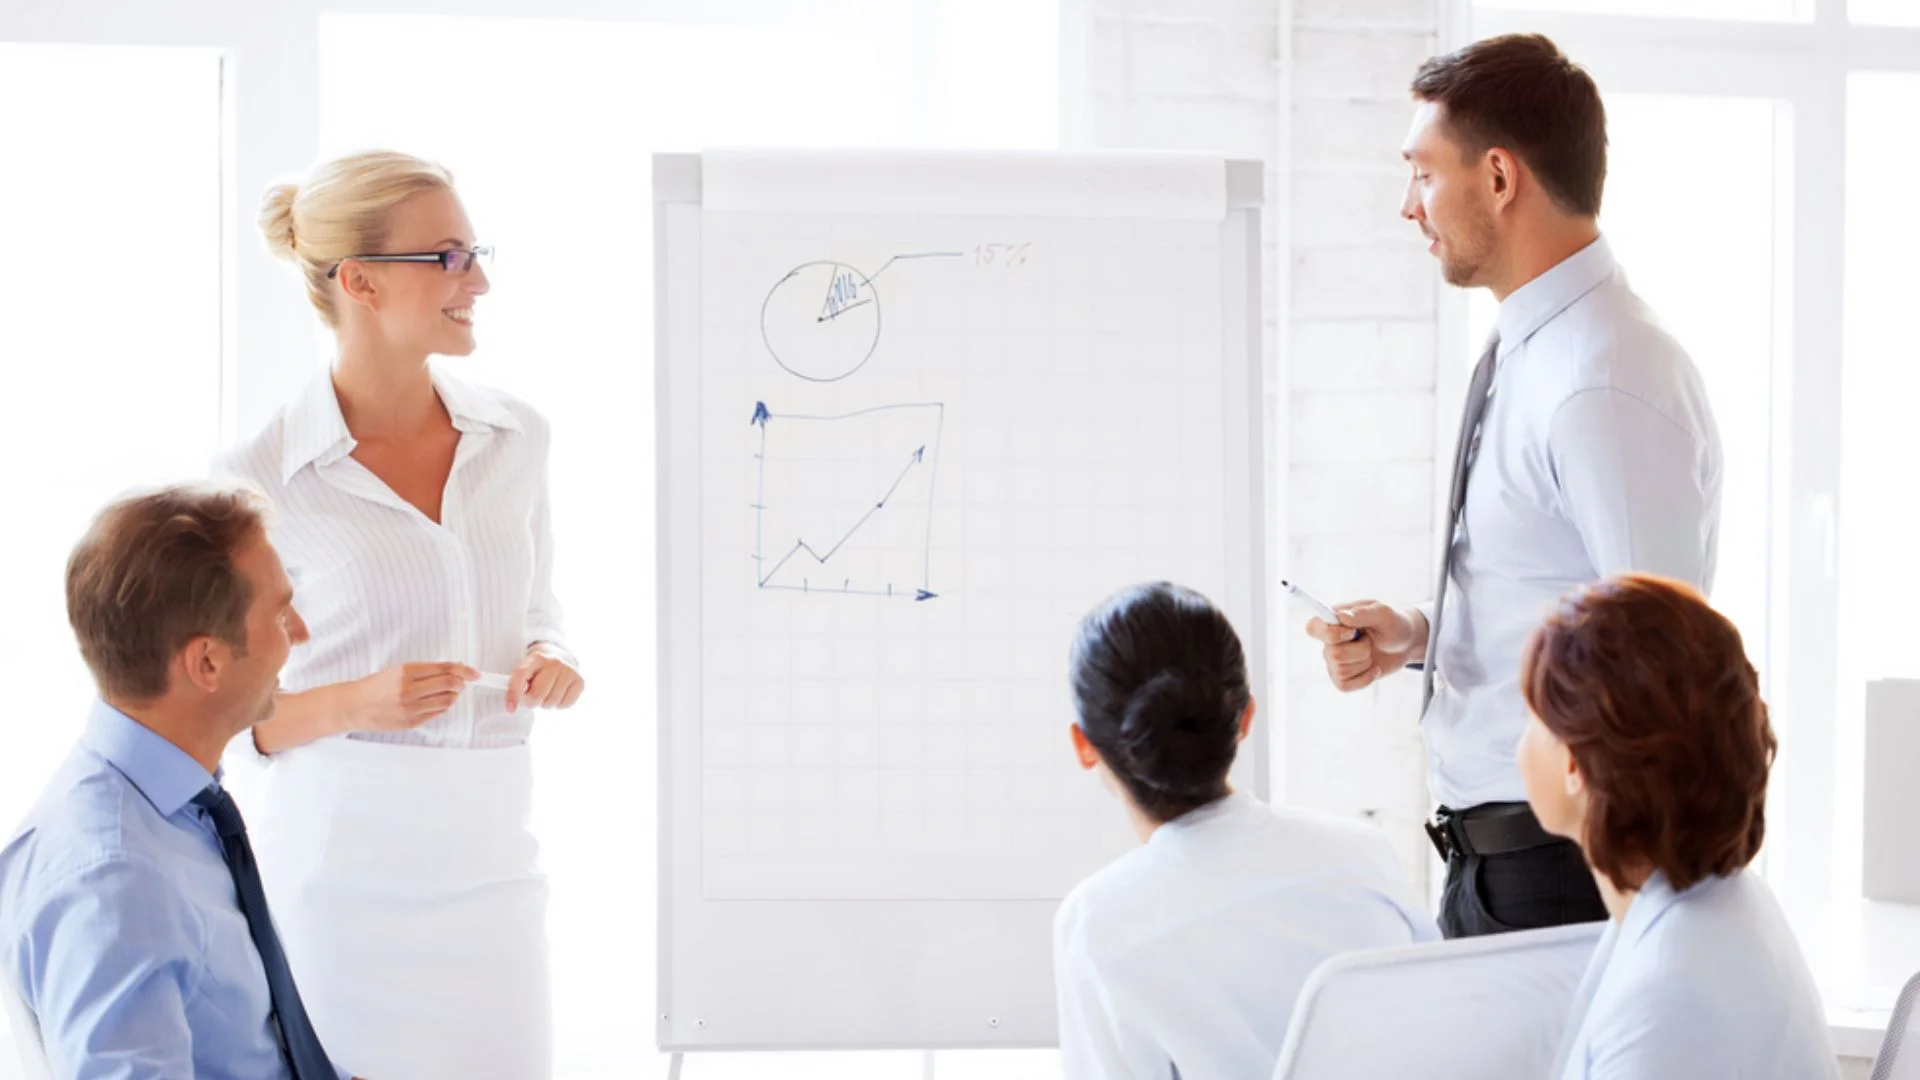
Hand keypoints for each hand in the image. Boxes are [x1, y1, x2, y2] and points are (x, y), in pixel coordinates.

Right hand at [347, 662, 478, 732]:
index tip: (474, 673)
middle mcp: (408, 689)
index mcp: (406, 671)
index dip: (464, 669)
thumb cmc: (375, 686)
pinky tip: (438, 702)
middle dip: (461, 683)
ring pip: (446, 700)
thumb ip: (424, 671)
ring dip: (453, 695)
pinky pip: (436, 713)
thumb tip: (453, 669)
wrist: (354, 706)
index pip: (444, 668)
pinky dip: (442, 706)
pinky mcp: (410, 722)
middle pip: (449, 684)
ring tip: (450, 692)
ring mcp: (410, 707)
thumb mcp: (398, 670)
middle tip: (463, 682)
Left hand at [506, 645, 584, 713]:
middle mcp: (554, 662)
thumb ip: (517, 684)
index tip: (510, 708)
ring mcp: (569, 671)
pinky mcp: (580, 681)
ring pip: (551, 702)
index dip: (513, 694)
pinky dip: (559, 705)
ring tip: (547, 693)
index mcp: (536, 658)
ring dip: (545, 704)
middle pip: (537, 695)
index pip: (520, 675)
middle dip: (531, 702)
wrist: (561, 657)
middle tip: (532, 697)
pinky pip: (565, 705)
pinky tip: (558, 694)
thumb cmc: (539, 670)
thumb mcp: (526, 670)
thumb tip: (512, 707)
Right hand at [1305, 601, 1427, 692]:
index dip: (1332, 634)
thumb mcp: (1384, 614)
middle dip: (1361, 651)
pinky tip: (1372, 669)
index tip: (1352, 632)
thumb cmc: (1393, 624)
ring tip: (1371, 653)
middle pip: (1334, 654)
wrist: (1405, 644)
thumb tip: (1341, 616)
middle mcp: (1329, 640)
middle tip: (1370, 641)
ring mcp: (1334, 660)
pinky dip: (1364, 679)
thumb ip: (1363, 613)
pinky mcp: (1342, 676)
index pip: (1312, 628)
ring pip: (1341, 671)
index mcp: (1334, 619)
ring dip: (1365, 663)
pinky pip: (1344, 685)